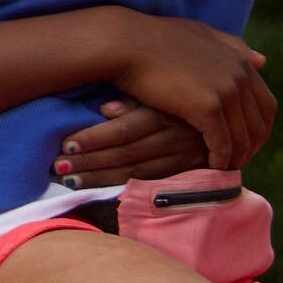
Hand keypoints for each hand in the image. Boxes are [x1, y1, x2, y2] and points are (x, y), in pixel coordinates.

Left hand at [52, 98, 205, 189]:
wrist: (225, 123)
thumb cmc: (180, 99)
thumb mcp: (160, 92)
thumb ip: (132, 101)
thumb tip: (104, 109)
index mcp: (166, 111)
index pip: (125, 129)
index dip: (95, 137)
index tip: (65, 144)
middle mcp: (175, 137)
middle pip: (126, 153)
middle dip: (89, 160)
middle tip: (57, 165)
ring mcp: (182, 159)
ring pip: (134, 172)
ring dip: (99, 178)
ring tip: (69, 180)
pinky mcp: (186, 175)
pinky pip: (148, 184)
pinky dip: (120, 188)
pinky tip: (95, 189)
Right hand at [107, 12, 275, 170]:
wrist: (125, 41)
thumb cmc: (153, 37)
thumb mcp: (199, 34)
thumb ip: (231, 46)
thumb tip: (261, 60)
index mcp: (240, 61)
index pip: (266, 105)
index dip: (258, 128)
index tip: (244, 142)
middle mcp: (239, 75)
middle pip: (258, 125)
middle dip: (250, 147)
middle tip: (235, 162)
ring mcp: (226, 90)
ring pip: (242, 138)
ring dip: (235, 158)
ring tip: (222, 170)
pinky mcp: (207, 107)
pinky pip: (222, 144)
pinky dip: (219, 159)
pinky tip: (210, 167)